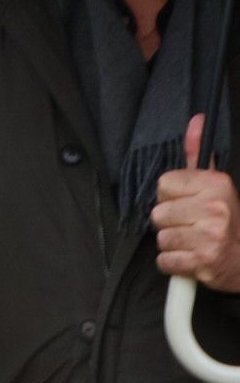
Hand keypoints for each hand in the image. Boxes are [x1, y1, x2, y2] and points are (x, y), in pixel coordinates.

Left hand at [153, 114, 239, 291]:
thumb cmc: (225, 221)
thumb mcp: (216, 185)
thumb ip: (199, 153)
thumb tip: (197, 118)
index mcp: (216, 185)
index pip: (163, 184)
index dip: (171, 197)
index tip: (188, 204)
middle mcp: (215, 208)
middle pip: (158, 213)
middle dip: (170, 222)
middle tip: (191, 227)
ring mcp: (211, 236)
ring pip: (161, 237)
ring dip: (172, 244)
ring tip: (192, 243)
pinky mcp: (204, 261)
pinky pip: (165, 260)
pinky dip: (173, 264)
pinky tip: (191, 259)